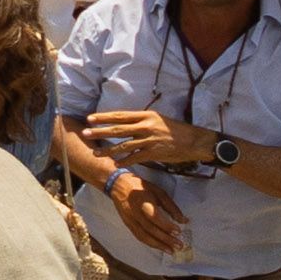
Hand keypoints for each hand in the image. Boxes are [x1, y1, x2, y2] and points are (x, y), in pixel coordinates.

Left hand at [85, 108, 213, 168]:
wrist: (194, 141)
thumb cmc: (175, 129)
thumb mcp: (158, 119)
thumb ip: (141, 121)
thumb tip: (124, 122)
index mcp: (146, 115)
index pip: (120, 115)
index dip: (104, 117)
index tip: (90, 118)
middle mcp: (146, 126)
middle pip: (118, 129)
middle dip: (100, 131)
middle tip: (85, 133)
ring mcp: (149, 140)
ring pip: (124, 145)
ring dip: (108, 150)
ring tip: (95, 152)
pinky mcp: (154, 153)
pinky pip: (135, 158)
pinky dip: (124, 161)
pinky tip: (115, 164)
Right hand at [105, 167, 190, 256]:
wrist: (118, 185)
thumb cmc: (140, 187)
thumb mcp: (159, 192)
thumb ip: (171, 207)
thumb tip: (183, 220)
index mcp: (143, 201)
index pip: (154, 217)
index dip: (166, 226)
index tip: (178, 231)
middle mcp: (135, 212)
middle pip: (150, 229)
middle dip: (165, 239)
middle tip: (178, 245)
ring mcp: (130, 219)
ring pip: (143, 236)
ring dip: (158, 245)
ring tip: (170, 251)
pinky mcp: (127, 224)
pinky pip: (138, 236)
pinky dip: (149, 243)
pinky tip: (158, 246)